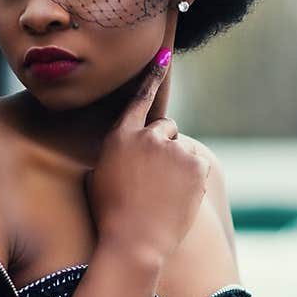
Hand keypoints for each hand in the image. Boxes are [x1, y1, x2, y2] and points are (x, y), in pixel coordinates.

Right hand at [85, 45, 208, 264]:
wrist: (134, 243)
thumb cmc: (111, 217)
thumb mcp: (98, 178)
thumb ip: (116, 154)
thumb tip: (127, 151)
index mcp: (120, 137)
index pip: (139, 99)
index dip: (152, 75)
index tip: (165, 54)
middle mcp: (147, 136)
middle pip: (167, 128)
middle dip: (165, 147)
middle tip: (157, 179)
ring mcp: (172, 149)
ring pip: (182, 149)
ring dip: (178, 166)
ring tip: (164, 195)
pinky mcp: (194, 164)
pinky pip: (198, 165)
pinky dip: (193, 179)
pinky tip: (178, 198)